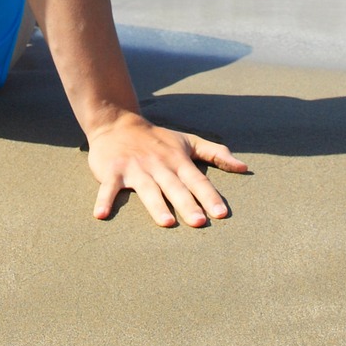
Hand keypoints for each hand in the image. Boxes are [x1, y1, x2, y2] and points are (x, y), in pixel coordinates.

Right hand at [87, 114, 248, 227]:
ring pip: (147, 189)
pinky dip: (104, 200)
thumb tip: (244, 167)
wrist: (117, 122)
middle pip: (175, 187)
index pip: (197, 180)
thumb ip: (216, 153)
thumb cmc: (157, 138)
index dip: (210, 196)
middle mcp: (158, 165)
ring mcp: (135, 168)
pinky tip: (101, 215)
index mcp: (177, 160)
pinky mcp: (112, 171)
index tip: (221, 214)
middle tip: (198, 223)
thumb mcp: (188, 141)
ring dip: (156, 205)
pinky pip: (108, 188)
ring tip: (166, 222)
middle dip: (187, 204)